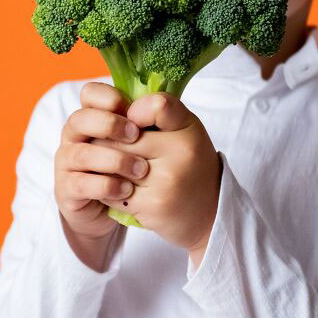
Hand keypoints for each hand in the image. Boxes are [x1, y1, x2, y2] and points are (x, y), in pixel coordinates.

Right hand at [54, 82, 147, 250]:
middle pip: (79, 119)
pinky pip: (81, 184)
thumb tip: (159, 103)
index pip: (90, 93)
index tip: (132, 110)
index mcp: (94, 115)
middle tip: (136, 136)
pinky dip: (106, 186)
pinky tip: (127, 190)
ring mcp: (68, 162)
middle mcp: (76, 135)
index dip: (107, 97)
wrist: (120, 207)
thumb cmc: (133, 165)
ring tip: (141, 170)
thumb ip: (151, 119)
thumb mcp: (146, 140)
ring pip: (82, 154)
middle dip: (109, 125)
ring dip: (114, 160)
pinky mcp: (67, 189)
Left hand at [99, 92, 221, 257]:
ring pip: (112, 164)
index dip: (136, 111)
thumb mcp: (186, 130)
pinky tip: (124, 191)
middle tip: (116, 150)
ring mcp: (167, 180)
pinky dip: (112, 191)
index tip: (135, 123)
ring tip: (118, 171)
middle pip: (121, 137)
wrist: (210, 212)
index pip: (156, 105)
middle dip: (110, 142)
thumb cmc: (191, 164)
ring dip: (107, 168)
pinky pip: (113, 190)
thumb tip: (116, 108)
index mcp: (189, 128)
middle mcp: (181, 151)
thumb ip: (159, 114)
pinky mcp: (152, 204)